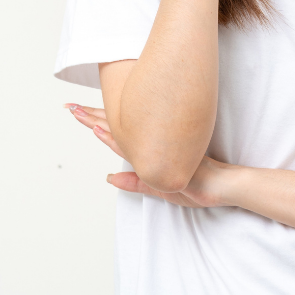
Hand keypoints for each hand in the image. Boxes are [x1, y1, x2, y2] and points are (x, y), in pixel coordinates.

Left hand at [65, 102, 235, 208]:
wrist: (225, 182)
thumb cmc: (201, 184)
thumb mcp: (162, 188)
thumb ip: (136, 182)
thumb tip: (109, 177)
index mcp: (149, 148)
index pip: (117, 131)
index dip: (97, 120)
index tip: (79, 110)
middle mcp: (150, 142)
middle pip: (114, 125)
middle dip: (90, 116)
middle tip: (69, 106)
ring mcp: (157, 144)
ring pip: (120, 129)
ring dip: (95, 121)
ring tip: (75, 112)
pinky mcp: (163, 150)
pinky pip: (133, 143)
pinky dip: (113, 136)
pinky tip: (99, 129)